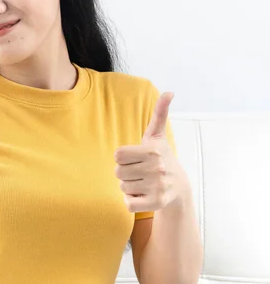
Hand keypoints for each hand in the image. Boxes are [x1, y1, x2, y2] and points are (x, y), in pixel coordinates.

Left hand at [114, 91, 189, 212]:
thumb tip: (169, 92)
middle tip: (139, 171)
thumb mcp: (158, 135)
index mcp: (152, 151)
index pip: (117, 155)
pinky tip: (143, 195)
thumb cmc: (161, 157)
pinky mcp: (156, 203)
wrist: (179, 187)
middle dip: (125, 172)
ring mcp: (157, 187)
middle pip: (118, 172)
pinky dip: (131, 201)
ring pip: (122, 187)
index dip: (123, 157)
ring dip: (128, 186)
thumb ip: (159, 113)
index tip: (135, 157)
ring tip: (143, 182)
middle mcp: (157, 168)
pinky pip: (127, 203)